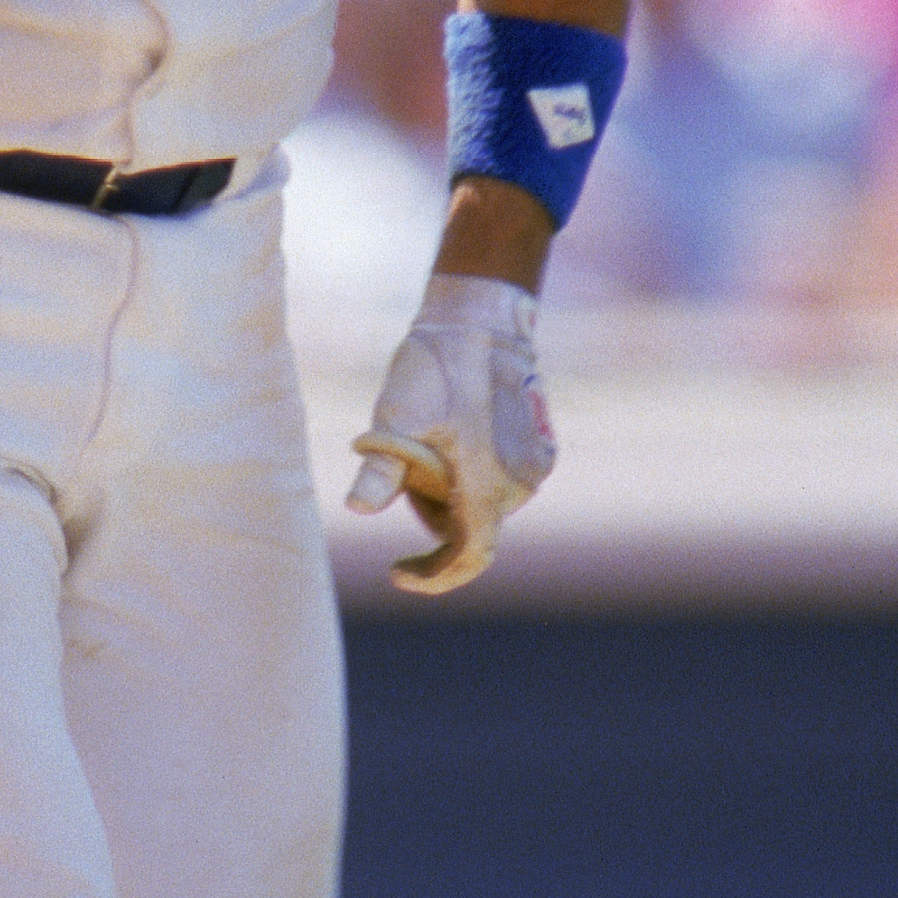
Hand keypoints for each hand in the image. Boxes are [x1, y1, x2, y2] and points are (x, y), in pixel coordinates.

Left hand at [346, 271, 554, 593]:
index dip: (435, 576)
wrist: (481, 320)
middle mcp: (520, 484)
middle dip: (428, 508)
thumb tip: (356, 509)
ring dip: (449, 490)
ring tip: (428, 436)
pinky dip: (470, 473)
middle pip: (468, 528)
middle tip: (402, 458)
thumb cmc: (434, 368)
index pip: (469, 558)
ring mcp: (535, 467)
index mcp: (487, 483)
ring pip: (482, 504)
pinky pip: (499, 481)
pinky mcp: (541, 449)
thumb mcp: (396, 416)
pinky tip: (453, 430)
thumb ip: (381, 470)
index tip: (397, 571)